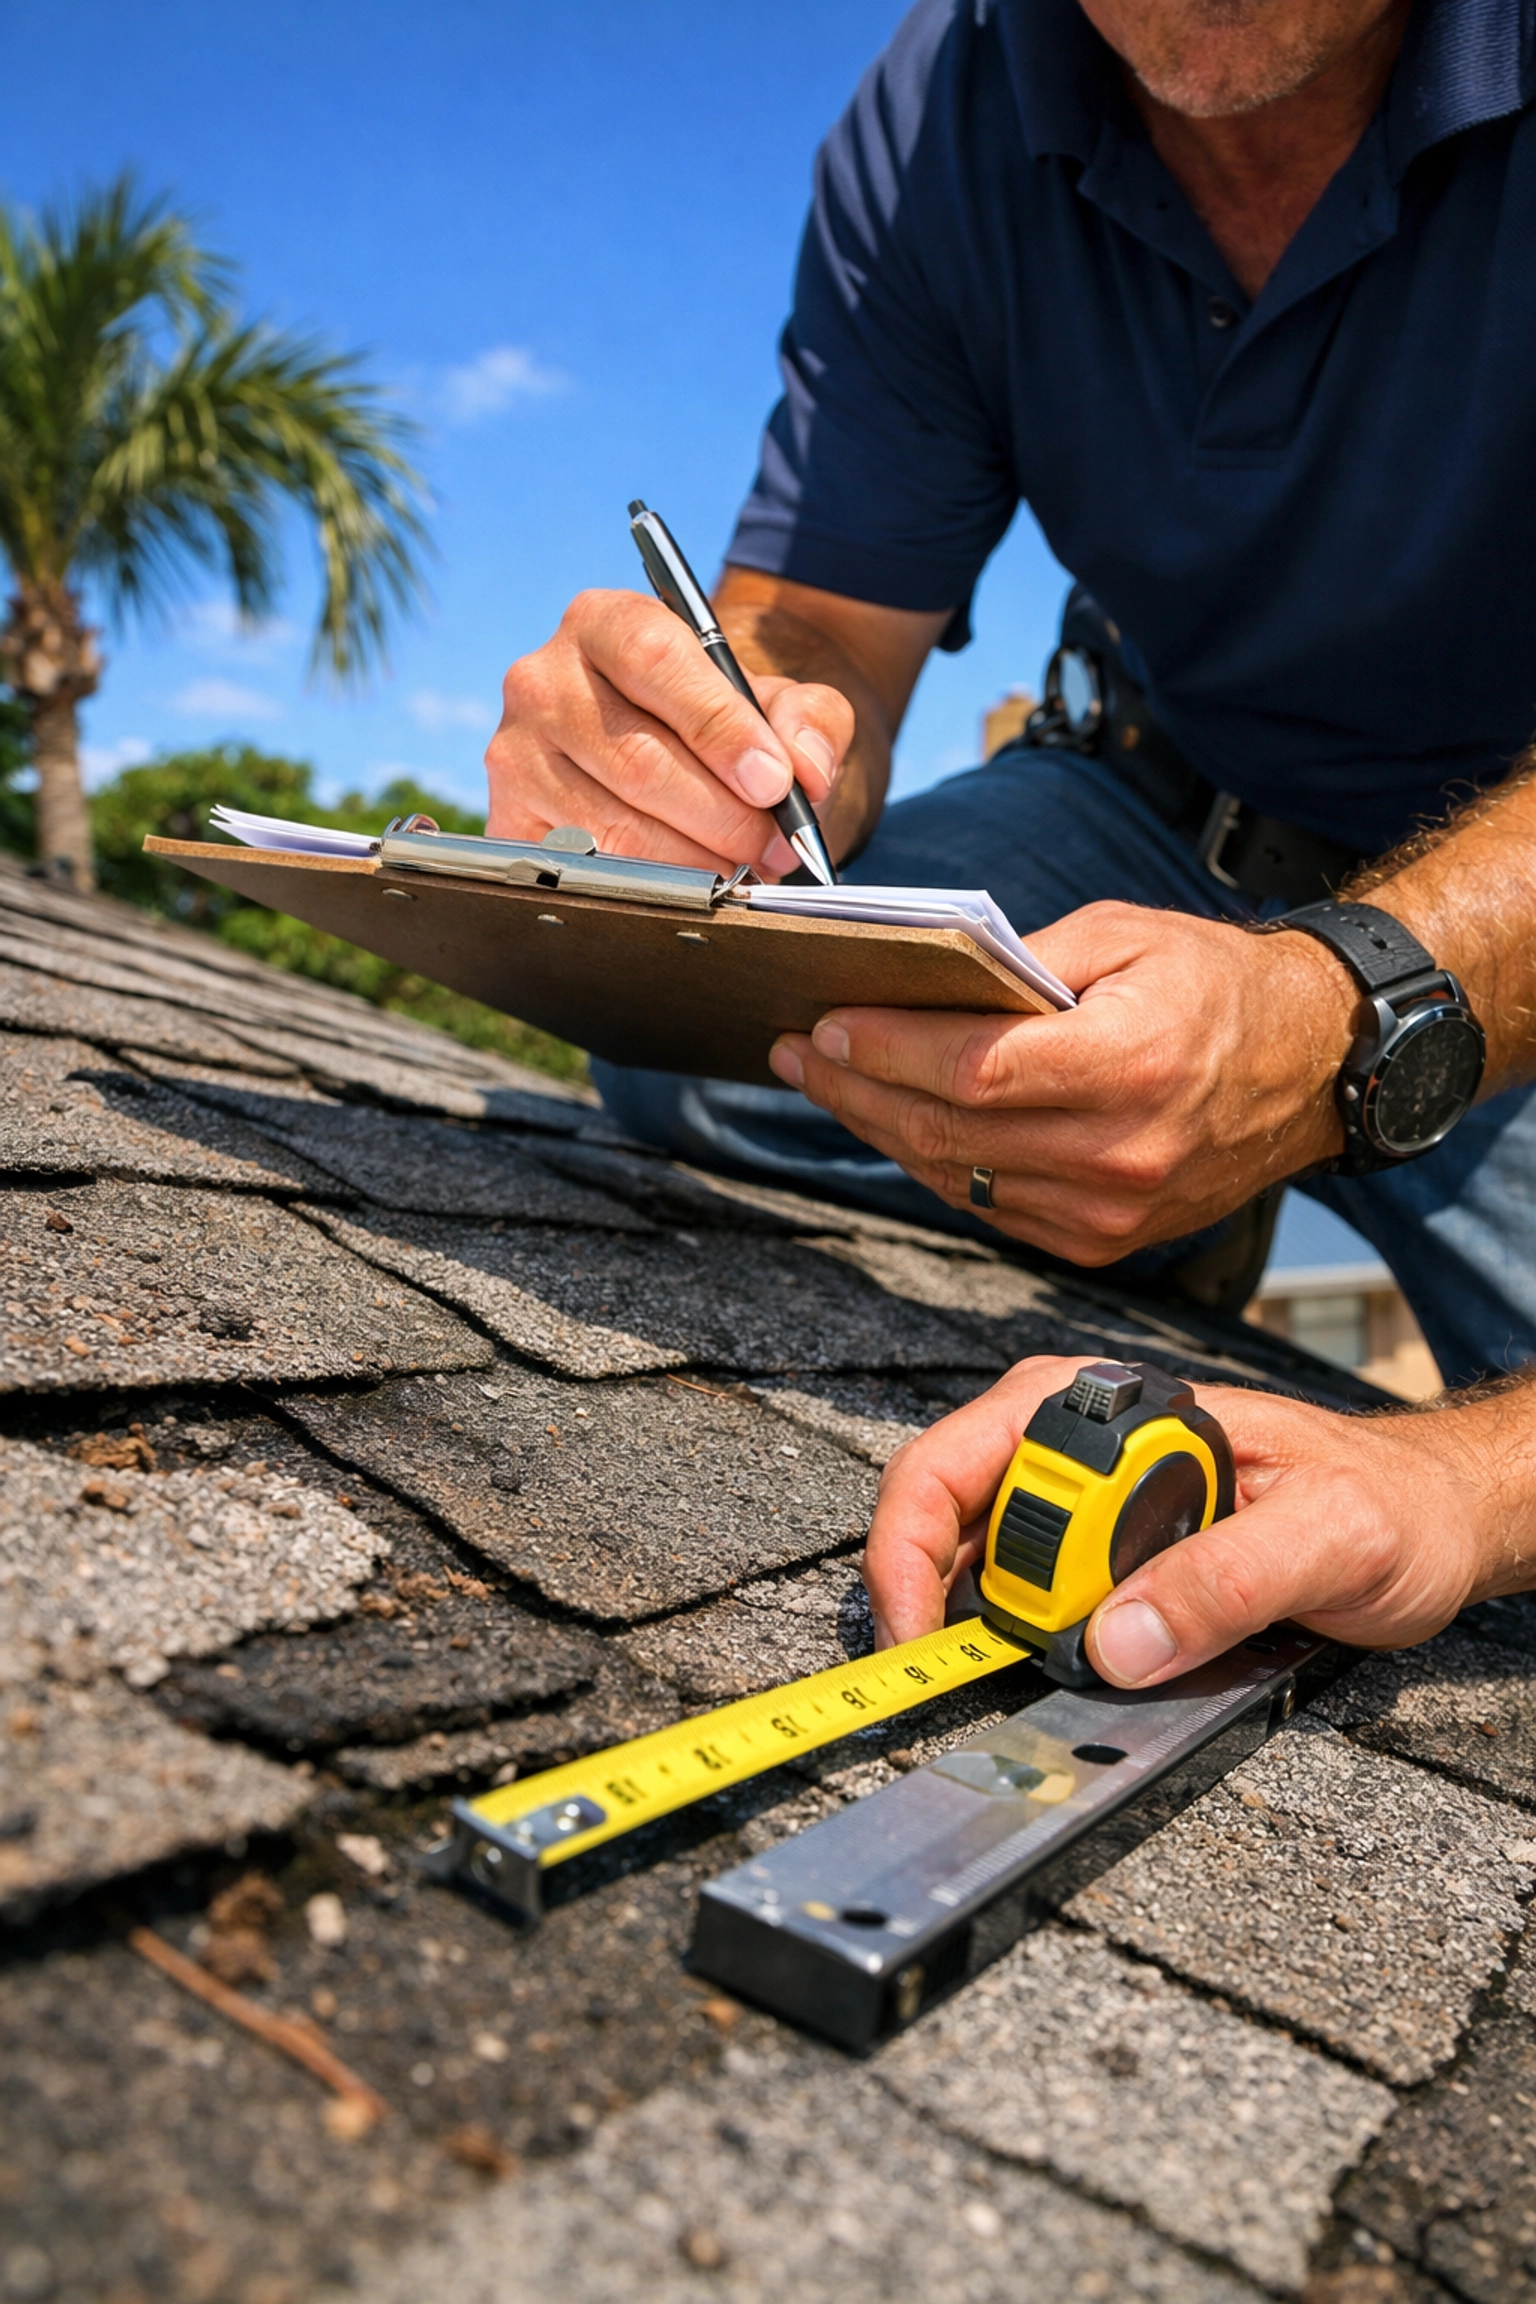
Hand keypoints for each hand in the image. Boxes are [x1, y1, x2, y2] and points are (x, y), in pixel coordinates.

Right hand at [485, 588, 851, 876]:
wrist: (670, 758)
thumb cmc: (722, 726)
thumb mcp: (777, 705)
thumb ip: (811, 719)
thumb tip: (805, 771)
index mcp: (606, 623)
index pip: (656, 662)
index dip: (720, 729)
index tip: (774, 783)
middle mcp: (543, 679)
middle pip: (639, 759)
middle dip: (722, 817)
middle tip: (775, 847)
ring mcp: (516, 752)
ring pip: (614, 823)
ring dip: (694, 861)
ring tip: (743, 869)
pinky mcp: (508, 820)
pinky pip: (586, 868)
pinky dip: (650, 888)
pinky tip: (691, 885)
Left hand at [769, 901, 1360, 1260]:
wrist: (1312, 1067)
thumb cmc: (1218, 986)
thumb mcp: (1125, 935)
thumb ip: (1021, 963)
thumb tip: (919, 985)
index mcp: (1129, 1065)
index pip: (972, 1071)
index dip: (886, 1051)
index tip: (825, 1023)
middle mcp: (1119, 1151)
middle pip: (948, 1131)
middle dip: (856, 1089)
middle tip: (798, 1052)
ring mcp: (1110, 1209)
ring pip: (957, 1176)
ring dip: (881, 1129)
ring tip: (829, 1082)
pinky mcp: (1102, 1240)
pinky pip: (989, 1206)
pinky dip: (936, 1163)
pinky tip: (899, 1121)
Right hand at [864, 1355, 1518, 1684]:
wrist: (1435, 1518)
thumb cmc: (1394, 1504)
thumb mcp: (1332, 1539)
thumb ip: (1229, 1582)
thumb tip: (1118, 1643)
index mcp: (1118, 1408)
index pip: (965, 1459)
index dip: (916, 1550)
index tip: (921, 1639)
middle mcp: (1083, 1439)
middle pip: (948, 1509)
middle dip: (943, 1597)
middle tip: (978, 1674)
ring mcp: (1088, 1494)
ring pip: (975, 1555)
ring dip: (983, 1622)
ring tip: (1019, 1671)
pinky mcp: (1105, 1546)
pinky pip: (1029, 1590)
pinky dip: (1024, 1637)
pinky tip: (1061, 1660)